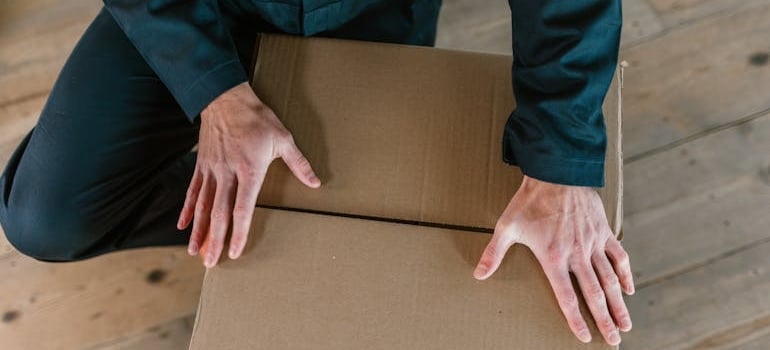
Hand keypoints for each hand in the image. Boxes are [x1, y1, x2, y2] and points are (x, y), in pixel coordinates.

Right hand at [177, 82, 319, 266]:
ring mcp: (212, 170)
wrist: (226, 98)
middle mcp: (227, 174)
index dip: (239, 233)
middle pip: (220, 214)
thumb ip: (299, 164)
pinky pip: (193, 191)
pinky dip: (188, 210)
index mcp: (249, 171)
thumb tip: (316, 182)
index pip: (243, 209)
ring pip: (204, 206)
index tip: (236, 251)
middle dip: (216, 241)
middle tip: (212, 264)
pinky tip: (183, 226)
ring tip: (196, 252)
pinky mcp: (202, 165)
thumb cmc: (257, 119)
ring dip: (199, 231)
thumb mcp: (284, 139)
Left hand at [473, 176, 633, 344]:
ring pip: (610, 280)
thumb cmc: (529, 200)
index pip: (566, 296)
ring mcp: (593, 243)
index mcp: (553, 257)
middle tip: (614, 340)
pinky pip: (619, 256)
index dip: (575, 319)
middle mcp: (577, 254)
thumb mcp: (507, 227)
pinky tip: (628, 289)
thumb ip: (494, 253)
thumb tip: (479, 275)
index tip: (584, 337)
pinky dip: (625, 274)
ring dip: (618, 304)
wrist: (556, 172)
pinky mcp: (603, 231)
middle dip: (604, 320)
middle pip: (594, 294)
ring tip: (626, 325)